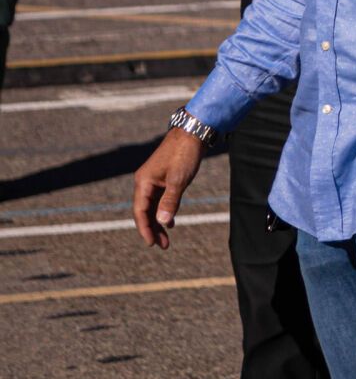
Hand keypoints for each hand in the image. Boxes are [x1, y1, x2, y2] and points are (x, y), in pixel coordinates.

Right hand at [132, 129, 205, 248]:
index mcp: (143, 182)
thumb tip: (162, 222)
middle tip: (163, 245)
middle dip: (152, 229)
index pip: (140, 212)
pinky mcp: (162, 178)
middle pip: (145, 211)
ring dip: (158, 222)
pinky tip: (170, 222)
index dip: (145, 229)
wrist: (192, 133)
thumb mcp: (179, 180)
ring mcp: (153, 180)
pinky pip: (159, 199)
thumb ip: (170, 201)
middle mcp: (144, 182)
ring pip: (152, 206)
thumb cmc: (184, 154)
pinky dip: (163, 211)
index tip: (151, 244)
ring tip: (166, 238)